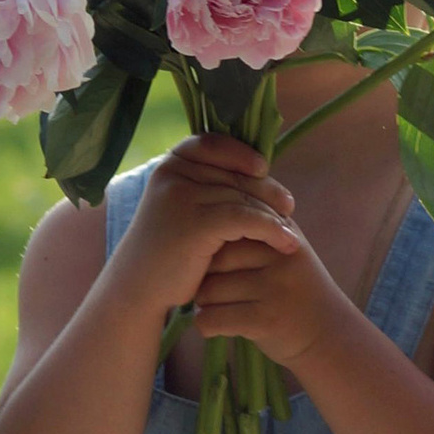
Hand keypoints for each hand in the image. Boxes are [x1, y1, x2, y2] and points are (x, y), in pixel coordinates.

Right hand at [117, 134, 298, 317]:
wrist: (141, 289)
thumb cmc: (169, 251)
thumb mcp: (186, 208)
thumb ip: (211, 186)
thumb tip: (261, 171)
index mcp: (170, 164)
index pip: (213, 144)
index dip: (241, 154)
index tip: (263, 169)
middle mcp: (173, 174)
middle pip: (234, 175)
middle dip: (266, 191)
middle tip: (288, 207)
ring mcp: (182, 197)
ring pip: (243, 198)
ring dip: (273, 216)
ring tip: (291, 232)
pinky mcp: (195, 223)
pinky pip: (246, 219)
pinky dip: (271, 230)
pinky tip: (288, 243)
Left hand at [191, 215, 342, 368]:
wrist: (331, 336)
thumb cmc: (298, 292)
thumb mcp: (287, 252)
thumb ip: (258, 233)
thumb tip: (204, 223)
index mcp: (282, 234)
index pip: (228, 229)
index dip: (212, 249)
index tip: (216, 267)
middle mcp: (280, 257)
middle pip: (215, 259)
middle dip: (204, 277)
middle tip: (209, 290)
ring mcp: (274, 288)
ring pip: (209, 290)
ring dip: (204, 304)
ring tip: (215, 308)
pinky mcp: (266, 320)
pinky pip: (212, 318)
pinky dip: (205, 325)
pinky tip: (214, 326)